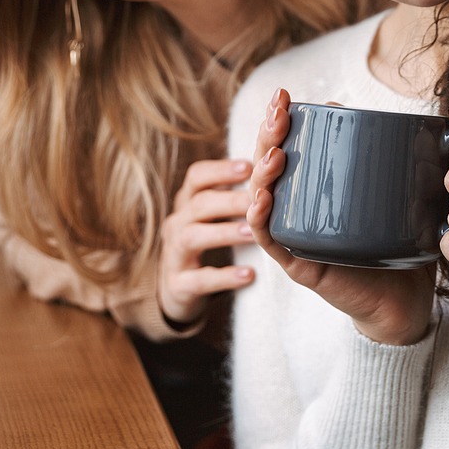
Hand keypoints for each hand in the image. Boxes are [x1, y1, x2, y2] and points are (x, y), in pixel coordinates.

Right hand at [157, 158, 257, 325]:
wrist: (178, 289)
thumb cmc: (205, 241)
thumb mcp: (213, 215)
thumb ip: (234, 191)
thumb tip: (273, 158)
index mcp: (188, 202)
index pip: (197, 176)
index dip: (221, 169)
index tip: (249, 165)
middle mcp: (177, 223)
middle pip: (198, 204)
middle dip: (230, 200)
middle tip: (260, 198)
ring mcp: (174, 254)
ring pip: (192, 237)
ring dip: (224, 233)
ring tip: (253, 233)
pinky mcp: (178, 285)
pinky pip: (199, 279)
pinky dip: (224, 276)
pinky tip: (249, 274)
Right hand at [246, 89, 434, 345]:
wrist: (410, 301)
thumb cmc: (406, 244)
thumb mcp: (405, 192)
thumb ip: (408, 157)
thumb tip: (419, 115)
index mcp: (319, 187)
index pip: (290, 146)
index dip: (282, 120)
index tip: (287, 95)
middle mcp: (301, 209)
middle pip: (270, 166)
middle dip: (268, 134)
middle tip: (277, 110)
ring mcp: (298, 237)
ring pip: (263, 199)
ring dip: (262, 173)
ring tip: (274, 152)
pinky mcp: (302, 265)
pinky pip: (273, 241)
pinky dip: (261, 220)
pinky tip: (263, 200)